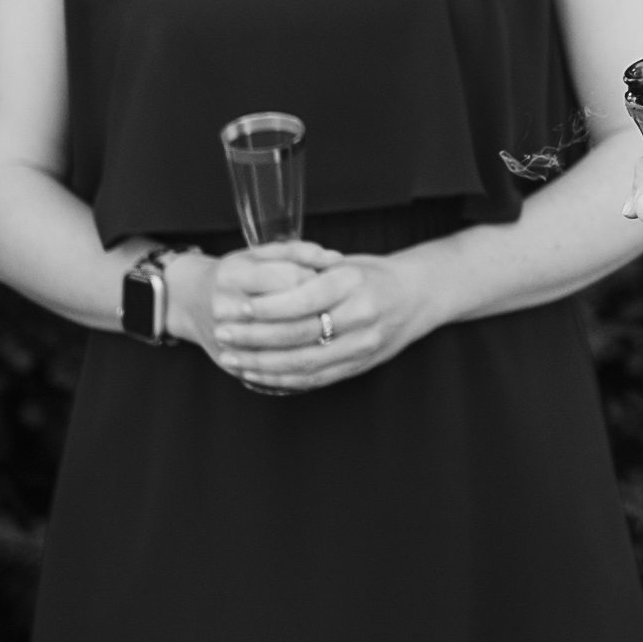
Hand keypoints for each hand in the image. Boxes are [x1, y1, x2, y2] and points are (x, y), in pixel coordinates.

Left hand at [206, 241, 439, 393]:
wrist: (419, 296)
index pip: (304, 300)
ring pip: (304, 362)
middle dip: (255, 337)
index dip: (267, 307)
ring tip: (231, 357)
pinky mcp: (360, 366)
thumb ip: (306, 273)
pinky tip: (257, 373)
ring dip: (262, 363)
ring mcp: (363, 345)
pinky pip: (315, 378)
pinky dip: (282, 379)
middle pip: (300, 334)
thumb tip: (257, 286)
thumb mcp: (343, 262)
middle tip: (223, 333)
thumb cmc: (373, 275)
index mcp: (354, 283)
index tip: (238, 307)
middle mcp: (361, 316)